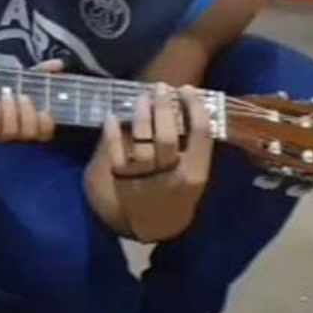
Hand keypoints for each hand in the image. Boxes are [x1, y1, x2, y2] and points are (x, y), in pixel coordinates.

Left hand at [0, 61, 60, 142]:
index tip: (44, 110)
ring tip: (6, 94)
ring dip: (10, 112)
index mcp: (34, 124)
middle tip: (22, 96)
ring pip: (11, 132)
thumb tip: (59, 63)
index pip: (46, 134)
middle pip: (29, 133)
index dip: (46, 125)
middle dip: (27, 114)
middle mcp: (20, 134)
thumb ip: (44, 71)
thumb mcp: (28, 78)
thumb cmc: (11, 88)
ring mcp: (3, 135)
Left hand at [102, 84, 212, 240]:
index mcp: (196, 173)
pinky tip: (112, 115)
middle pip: (167, 136)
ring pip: (142, 142)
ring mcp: (145, 179)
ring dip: (141, 115)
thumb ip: (195, 146)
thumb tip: (187, 104)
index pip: (200, 134)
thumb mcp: (197, 174)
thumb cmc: (180, 192)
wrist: (157, 225)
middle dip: (163, 107)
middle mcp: (172, 176)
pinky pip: (115, 153)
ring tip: (141, 97)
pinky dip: (112, 133)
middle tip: (160, 88)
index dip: (195, 107)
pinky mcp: (122, 181)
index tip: (187, 90)